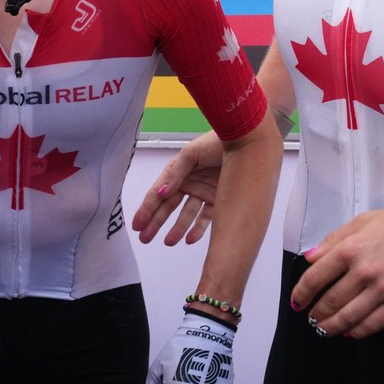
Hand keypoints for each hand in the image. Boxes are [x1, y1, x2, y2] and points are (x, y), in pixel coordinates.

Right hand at [133, 131, 222, 245]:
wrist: (246, 141)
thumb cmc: (216, 143)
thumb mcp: (191, 154)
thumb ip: (175, 174)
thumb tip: (160, 193)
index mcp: (178, 171)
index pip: (158, 193)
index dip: (146, 209)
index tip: (137, 225)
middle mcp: (189, 183)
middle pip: (169, 206)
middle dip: (156, 223)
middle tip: (145, 239)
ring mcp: (204, 192)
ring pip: (187, 215)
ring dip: (177, 229)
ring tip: (168, 242)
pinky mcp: (220, 199)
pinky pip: (207, 218)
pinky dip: (198, 230)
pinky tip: (189, 239)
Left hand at [292, 200, 383, 338]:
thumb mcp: (363, 221)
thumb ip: (334, 240)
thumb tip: (311, 258)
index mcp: (350, 248)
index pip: (315, 278)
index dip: (301, 294)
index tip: (297, 301)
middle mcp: (364, 270)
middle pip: (330, 301)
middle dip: (316, 314)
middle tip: (311, 318)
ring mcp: (383, 288)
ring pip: (349, 317)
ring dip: (332, 327)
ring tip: (324, 329)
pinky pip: (374, 323)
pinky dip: (358, 331)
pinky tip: (351, 332)